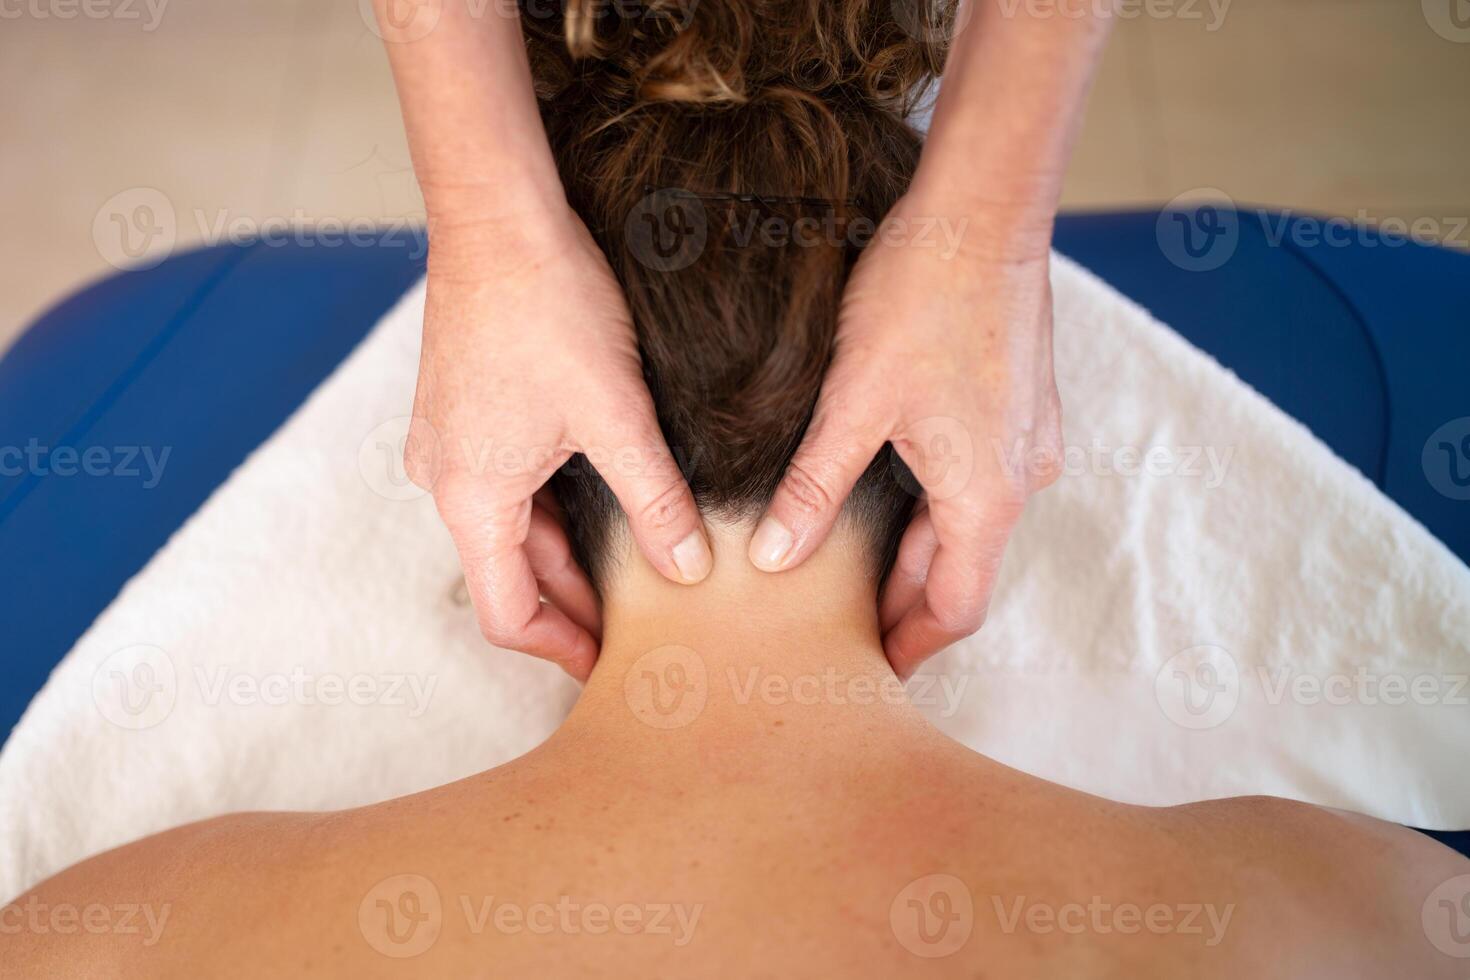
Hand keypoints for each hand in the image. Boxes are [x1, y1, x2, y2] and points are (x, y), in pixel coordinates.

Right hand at [406, 206, 710, 680]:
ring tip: (640, 566)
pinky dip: (555, 505)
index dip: (564, 649)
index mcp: (471, 497)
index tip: (615, 667)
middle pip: (513, 571)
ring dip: (569, 551)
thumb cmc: (549, 308)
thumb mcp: (615, 415)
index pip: (509, 613)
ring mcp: (450, 441)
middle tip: (645, 622)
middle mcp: (446, 478)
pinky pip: (509, 481)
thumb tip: (689, 569)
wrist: (498, 215)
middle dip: (576, 601)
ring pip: (515, 525)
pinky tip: (609, 500)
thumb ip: (654, 501)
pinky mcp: (463, 408)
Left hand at [749, 194, 1062, 676]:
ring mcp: (1027, 440)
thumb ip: (813, 489)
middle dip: (906, 600)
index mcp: (986, 496)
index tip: (872, 673)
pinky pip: (978, 477)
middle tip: (846, 624)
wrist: (985, 209)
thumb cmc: (921, 300)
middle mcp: (1020, 479)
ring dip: (919, 548)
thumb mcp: (853, 405)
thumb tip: (775, 559)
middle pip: (962, 568)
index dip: (912, 646)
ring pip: (968, 521)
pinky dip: (936, 502)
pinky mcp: (1021, 404)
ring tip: (855, 565)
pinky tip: (888, 490)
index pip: (955, 608)